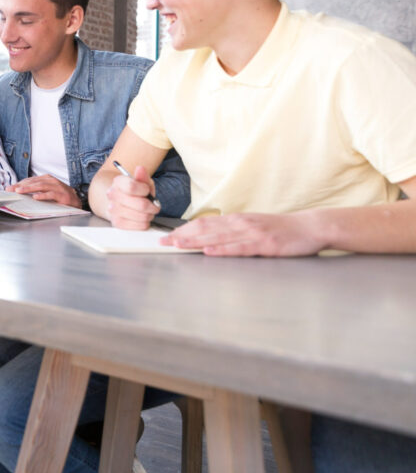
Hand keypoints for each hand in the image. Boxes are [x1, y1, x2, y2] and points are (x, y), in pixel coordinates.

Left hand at [6, 175, 81, 206]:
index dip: (19, 184)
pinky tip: (35, 197)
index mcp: (46, 179)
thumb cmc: (59, 195)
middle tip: (11, 190)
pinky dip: (43, 196)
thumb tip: (19, 191)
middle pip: (33, 182)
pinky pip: (51, 194)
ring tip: (20, 191)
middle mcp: (51, 181)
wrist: (75, 200)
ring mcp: (57, 187)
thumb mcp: (46, 190)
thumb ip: (35, 189)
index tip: (9, 188)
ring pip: (41, 186)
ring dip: (29, 188)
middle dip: (21, 186)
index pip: (30, 180)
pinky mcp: (62, 195)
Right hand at [106, 164, 158, 229]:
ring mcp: (112, 210)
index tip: (147, 191)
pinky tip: (141, 218)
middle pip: (140, 204)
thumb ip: (143, 177)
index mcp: (118, 181)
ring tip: (147, 212)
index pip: (132, 187)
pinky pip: (138, 226)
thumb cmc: (134, 192)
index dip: (144, 190)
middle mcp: (112, 195)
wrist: (119, 202)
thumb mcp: (142, 182)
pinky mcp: (116, 223)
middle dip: (152, 206)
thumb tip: (140, 168)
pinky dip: (144, 223)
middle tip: (153, 205)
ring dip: (149, 215)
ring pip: (142, 216)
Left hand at [160, 211, 325, 256]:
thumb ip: (233, 231)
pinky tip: (209, 252)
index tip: (167, 235)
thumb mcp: (253, 226)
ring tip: (177, 245)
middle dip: (182, 236)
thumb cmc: (280, 229)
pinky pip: (240, 248)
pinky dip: (223, 250)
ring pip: (218, 237)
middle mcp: (241, 224)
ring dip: (196, 242)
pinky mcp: (265, 245)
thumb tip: (210, 237)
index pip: (204, 224)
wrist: (311, 227)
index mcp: (237, 220)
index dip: (184, 229)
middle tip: (163, 241)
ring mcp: (253, 233)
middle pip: (206, 229)